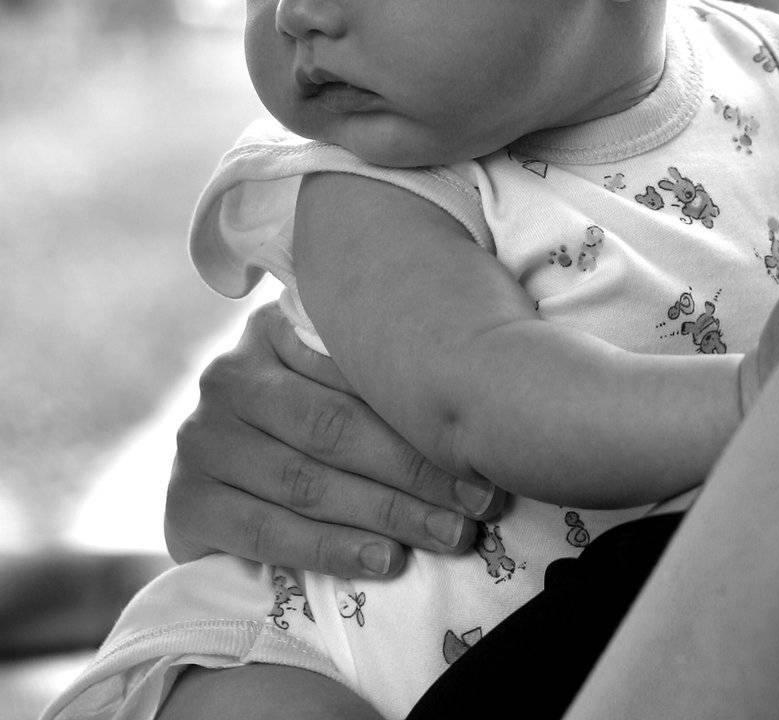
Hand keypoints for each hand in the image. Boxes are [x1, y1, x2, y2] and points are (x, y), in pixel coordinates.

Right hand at [165, 302, 501, 579]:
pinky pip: (268, 532)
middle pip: (335, 427)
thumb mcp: (334, 378)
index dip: (423, 409)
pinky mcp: (183, 504)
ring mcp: (199, 440)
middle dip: (416, 470)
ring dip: (388, 514)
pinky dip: (332, 549)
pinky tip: (385, 560)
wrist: (218, 483)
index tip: (485, 444)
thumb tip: (484, 375)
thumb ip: (382, 367)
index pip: (355, 369)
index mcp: (270, 329)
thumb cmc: (304, 422)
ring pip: (309, 483)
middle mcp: (227, 377)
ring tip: (449, 536)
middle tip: (479, 504)